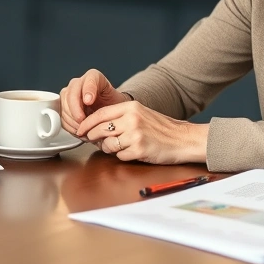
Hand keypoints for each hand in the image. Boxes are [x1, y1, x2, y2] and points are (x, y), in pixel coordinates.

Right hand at [59, 69, 130, 134]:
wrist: (109, 112)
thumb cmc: (114, 106)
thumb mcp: (117, 101)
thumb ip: (108, 99)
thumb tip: (90, 103)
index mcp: (94, 77)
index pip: (88, 80)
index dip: (87, 90)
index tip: (89, 102)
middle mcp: (79, 83)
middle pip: (71, 94)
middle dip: (75, 110)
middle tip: (83, 121)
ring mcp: (69, 94)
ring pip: (64, 105)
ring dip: (71, 120)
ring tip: (83, 128)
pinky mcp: (64, 106)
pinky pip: (61, 115)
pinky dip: (68, 125)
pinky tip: (78, 130)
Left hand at [76, 101, 208, 163]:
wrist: (183, 139)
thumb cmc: (162, 129)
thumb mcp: (141, 114)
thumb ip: (120, 117)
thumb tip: (96, 126)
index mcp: (130, 107)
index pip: (100, 114)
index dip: (86, 123)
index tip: (80, 130)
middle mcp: (131, 119)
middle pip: (99, 129)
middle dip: (94, 138)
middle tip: (96, 141)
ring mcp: (135, 134)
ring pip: (107, 144)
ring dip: (110, 148)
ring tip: (121, 146)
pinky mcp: (139, 149)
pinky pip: (120, 155)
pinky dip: (123, 156)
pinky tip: (132, 152)